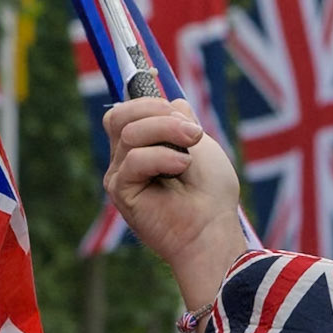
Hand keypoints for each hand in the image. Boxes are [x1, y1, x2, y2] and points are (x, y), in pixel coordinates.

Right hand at [103, 97, 245, 308]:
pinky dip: (162, 157)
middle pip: (120, 116)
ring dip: (168, 133)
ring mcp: (120, 175)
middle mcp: (126, 159)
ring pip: (129, 133)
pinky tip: (182, 166)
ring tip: (192, 155)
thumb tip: (173, 101)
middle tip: (194, 132)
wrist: (213, 231)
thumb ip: (181, 121)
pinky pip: (133, 159)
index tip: (185, 114)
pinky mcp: (120, 192)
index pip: (128, 111)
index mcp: (143, 146)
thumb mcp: (202, 146)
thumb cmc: (212, 194)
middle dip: (159, 114)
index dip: (150, 102)